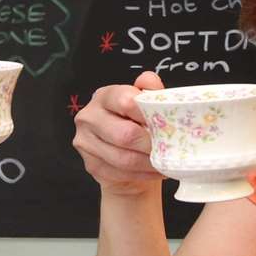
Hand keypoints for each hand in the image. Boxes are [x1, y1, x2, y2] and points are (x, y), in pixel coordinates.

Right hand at [71, 71, 165, 197]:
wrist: (123, 152)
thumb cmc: (137, 124)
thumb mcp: (145, 104)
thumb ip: (149, 91)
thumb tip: (149, 82)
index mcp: (104, 96)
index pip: (125, 101)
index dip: (148, 114)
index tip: (166, 123)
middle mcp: (89, 117)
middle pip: (124, 135)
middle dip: (151, 144)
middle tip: (169, 148)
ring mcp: (86, 142)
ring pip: (124, 159)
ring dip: (149, 163)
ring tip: (165, 162)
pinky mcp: (90, 164)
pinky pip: (120, 173)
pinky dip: (142, 174)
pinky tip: (155, 170)